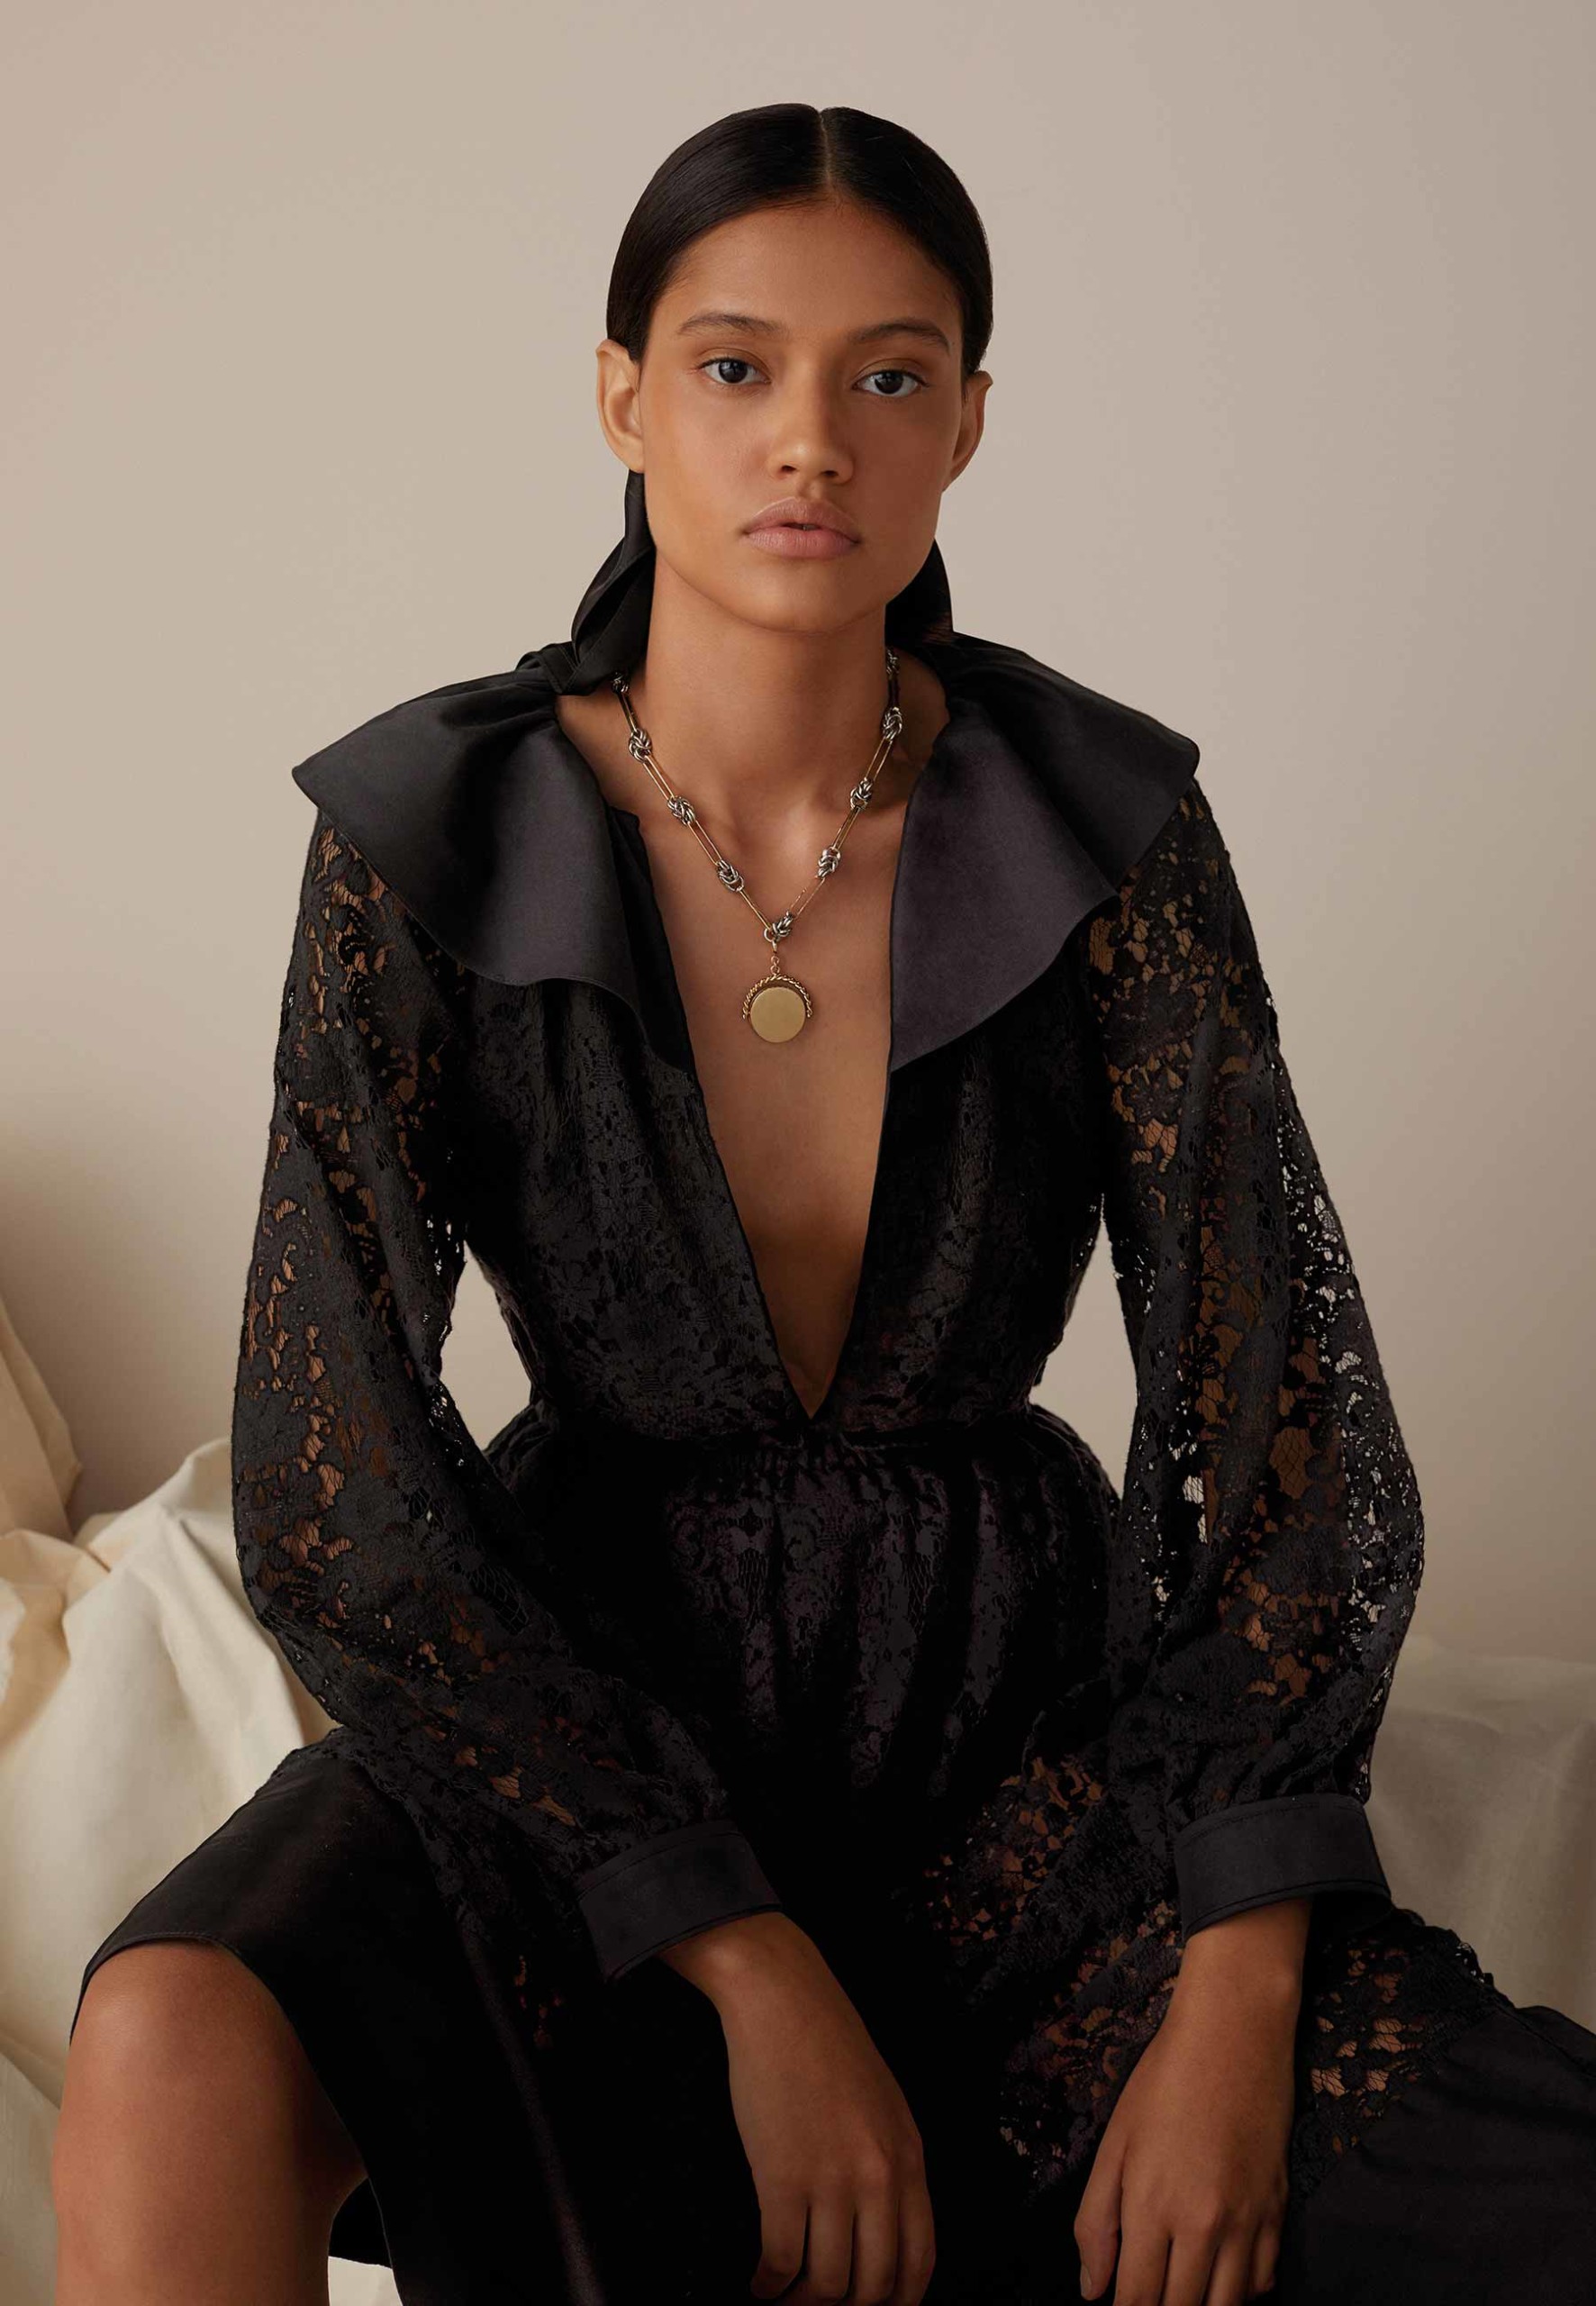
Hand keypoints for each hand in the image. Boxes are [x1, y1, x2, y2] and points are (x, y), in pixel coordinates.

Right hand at [660, 1911, 936, 2303]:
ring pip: (827, 2286)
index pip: (920, 2264)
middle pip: (874, 2287)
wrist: (784, 2000)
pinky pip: (781, 2261)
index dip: (895, 2303)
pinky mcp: (782, 2178)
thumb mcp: (884, 2107)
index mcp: (909, 2160)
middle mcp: (879, 2179)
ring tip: (783, 2297)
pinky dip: (768, 2283)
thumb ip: (890, 2167)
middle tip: (816, 2305)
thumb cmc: (828, 2046)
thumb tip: (878, 2232)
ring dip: (800, 2304)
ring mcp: (832, 2181)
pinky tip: (759, 2280)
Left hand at [1073, 1910, 1306, 2304]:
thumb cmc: (1162, 2082)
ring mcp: (1248, 2222)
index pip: (1137, 2300)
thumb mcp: (1115, 2144)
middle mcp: (1203, 2225)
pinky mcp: (1278, 2212)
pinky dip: (1239, 2292)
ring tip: (1180, 2289)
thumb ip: (1096, 2222)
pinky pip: (1262, 2282)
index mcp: (1152, 2206)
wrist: (1234, 2035)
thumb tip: (1092, 2290)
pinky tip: (1218, 2276)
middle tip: (1148, 2293)